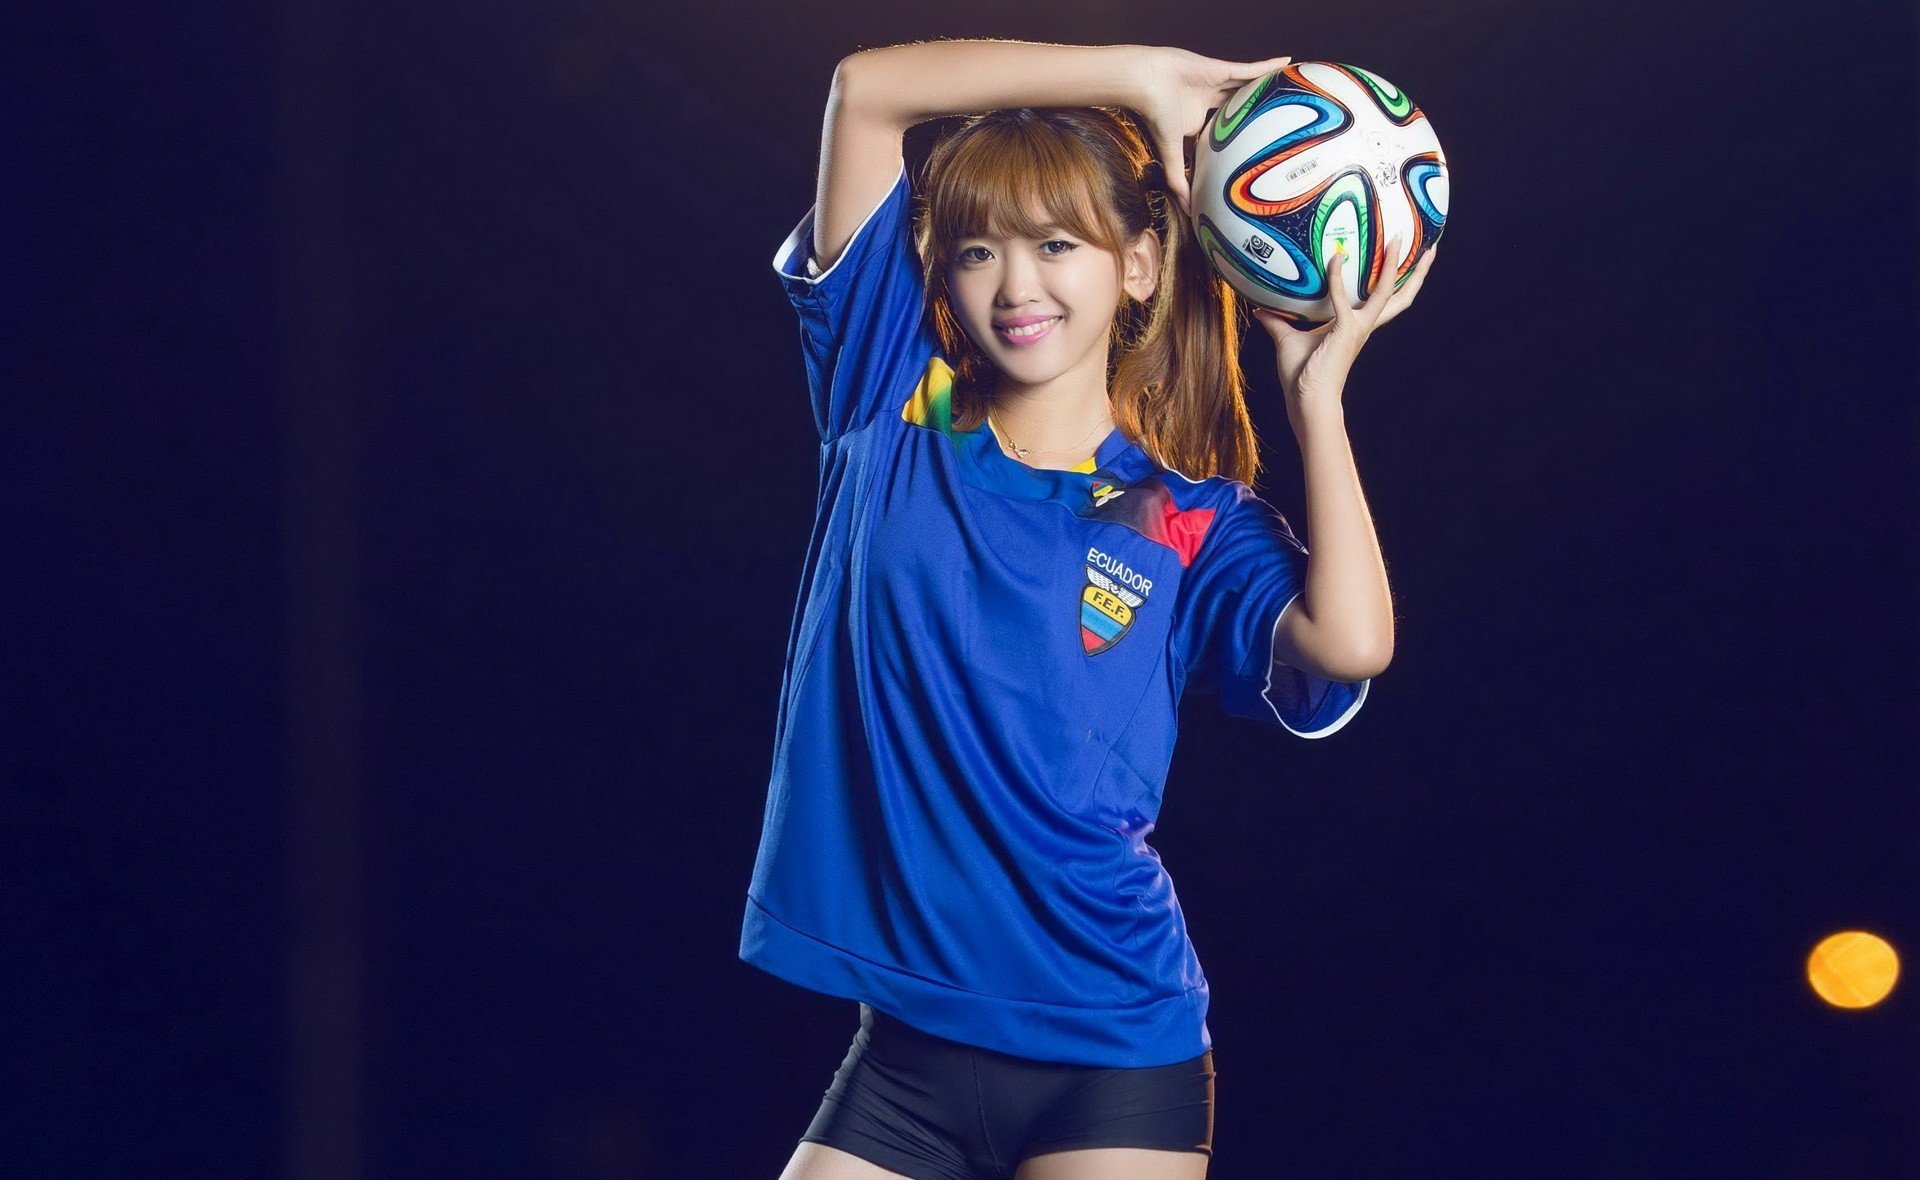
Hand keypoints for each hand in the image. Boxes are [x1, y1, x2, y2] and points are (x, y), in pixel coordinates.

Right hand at [1132, 47, 1292, 216]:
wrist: (1146, 84)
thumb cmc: (1155, 116)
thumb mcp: (1171, 154)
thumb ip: (1178, 180)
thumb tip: (1188, 210)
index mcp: (1197, 121)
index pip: (1221, 131)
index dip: (1235, 137)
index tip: (1253, 148)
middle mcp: (1208, 101)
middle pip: (1238, 107)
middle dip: (1254, 111)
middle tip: (1280, 121)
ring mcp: (1216, 83)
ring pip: (1247, 86)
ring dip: (1265, 87)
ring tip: (1289, 90)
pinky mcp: (1221, 68)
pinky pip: (1250, 68)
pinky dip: (1268, 65)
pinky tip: (1287, 63)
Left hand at [1254, 240, 1437, 409]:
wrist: (1306, 400)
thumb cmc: (1301, 376)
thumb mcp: (1287, 340)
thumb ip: (1277, 321)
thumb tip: (1260, 308)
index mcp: (1357, 326)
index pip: (1385, 300)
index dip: (1396, 280)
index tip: (1401, 257)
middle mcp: (1364, 325)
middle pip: (1402, 296)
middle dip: (1417, 273)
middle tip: (1429, 248)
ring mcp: (1358, 328)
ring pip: (1387, 293)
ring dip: (1394, 265)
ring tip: (1399, 239)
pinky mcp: (1345, 331)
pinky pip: (1342, 297)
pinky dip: (1338, 277)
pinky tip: (1335, 258)